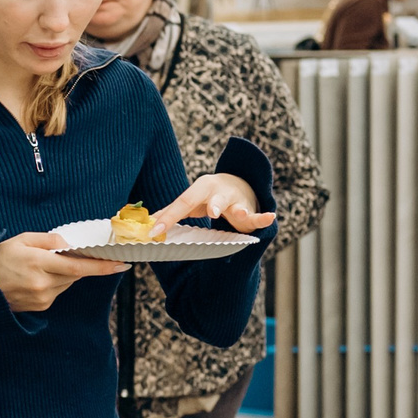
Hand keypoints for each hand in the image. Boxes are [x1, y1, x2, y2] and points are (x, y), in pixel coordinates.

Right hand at [0, 232, 121, 311]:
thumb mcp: (20, 240)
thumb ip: (48, 239)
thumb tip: (69, 244)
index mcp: (38, 263)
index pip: (78, 266)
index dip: (102, 266)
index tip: (121, 264)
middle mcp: (42, 283)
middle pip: (75, 273)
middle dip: (78, 263)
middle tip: (72, 253)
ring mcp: (42, 298)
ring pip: (67, 282)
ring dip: (64, 273)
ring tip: (42, 265)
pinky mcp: (40, 306)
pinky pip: (58, 291)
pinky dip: (55, 282)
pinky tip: (37, 277)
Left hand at [154, 173, 276, 233]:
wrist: (238, 185)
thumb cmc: (207, 198)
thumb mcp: (190, 202)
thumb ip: (171, 212)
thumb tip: (146, 224)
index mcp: (199, 190)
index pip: (181, 204)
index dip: (167, 218)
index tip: (153, 232)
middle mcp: (217, 192)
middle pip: (212, 199)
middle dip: (211, 205)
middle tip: (209, 213)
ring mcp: (236, 200)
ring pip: (236, 206)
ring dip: (237, 210)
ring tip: (239, 213)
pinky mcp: (250, 211)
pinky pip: (257, 215)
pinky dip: (263, 217)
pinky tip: (271, 217)